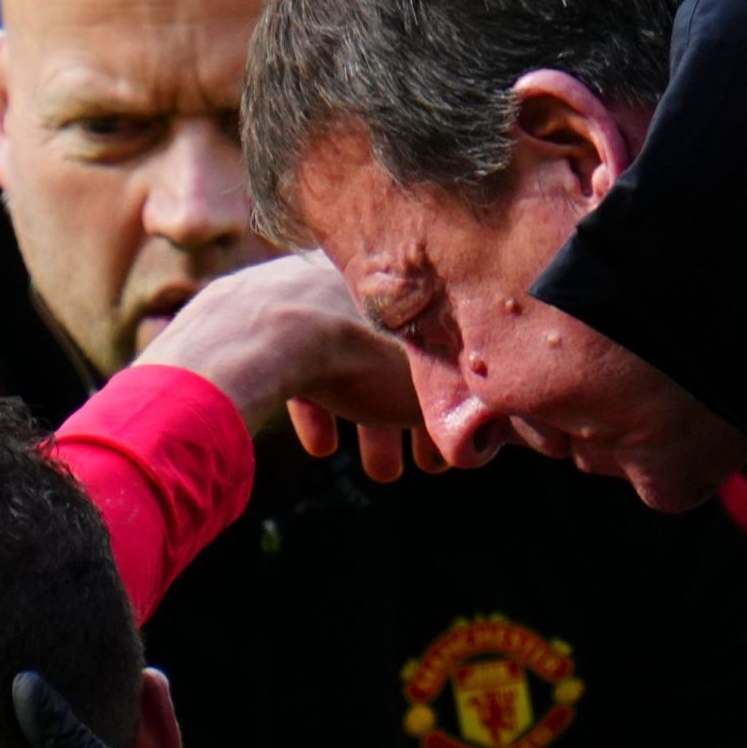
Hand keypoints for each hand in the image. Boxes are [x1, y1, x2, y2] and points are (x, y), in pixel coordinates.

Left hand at [135, 254, 445, 479]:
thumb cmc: (357, 356)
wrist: (261, 342)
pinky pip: (293, 366)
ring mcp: (291, 295)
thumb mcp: (428, 382)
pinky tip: (323, 445)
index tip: (452, 436)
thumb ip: (463, 397)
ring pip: (342, 363)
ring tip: (380, 472)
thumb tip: (498, 417)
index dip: (445, 396)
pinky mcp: (248, 323)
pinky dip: (316, 406)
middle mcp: (343, 275)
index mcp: (387, 278)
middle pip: (388, 356)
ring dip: (367, 421)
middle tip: (421, 467)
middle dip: (409, 417)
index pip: (430, 342)